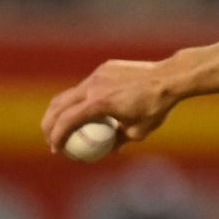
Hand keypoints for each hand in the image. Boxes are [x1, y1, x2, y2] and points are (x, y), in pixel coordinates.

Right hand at [41, 59, 178, 154]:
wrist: (169, 78)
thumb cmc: (156, 107)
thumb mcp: (138, 132)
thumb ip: (119, 141)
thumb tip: (109, 150)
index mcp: (98, 103)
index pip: (66, 121)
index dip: (56, 137)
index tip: (56, 149)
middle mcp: (93, 87)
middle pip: (59, 105)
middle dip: (49, 123)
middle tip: (50, 137)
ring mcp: (98, 75)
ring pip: (70, 93)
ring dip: (61, 109)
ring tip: (61, 124)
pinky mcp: (105, 68)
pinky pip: (87, 85)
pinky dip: (80, 98)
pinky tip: (87, 108)